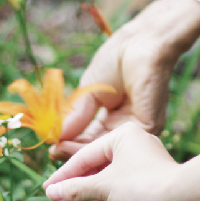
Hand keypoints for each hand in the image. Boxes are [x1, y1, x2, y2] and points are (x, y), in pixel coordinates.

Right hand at [43, 123, 199, 200]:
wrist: (183, 200)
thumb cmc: (143, 185)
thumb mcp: (104, 187)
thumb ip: (76, 188)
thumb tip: (52, 193)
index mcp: (122, 133)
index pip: (84, 154)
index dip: (64, 174)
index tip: (47, 189)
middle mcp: (134, 141)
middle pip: (97, 161)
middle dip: (78, 180)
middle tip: (57, 196)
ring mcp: (144, 158)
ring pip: (110, 172)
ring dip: (93, 187)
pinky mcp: (152, 175)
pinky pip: (122, 180)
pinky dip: (109, 190)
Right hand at [51, 0, 199, 158]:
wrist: (139, 45)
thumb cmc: (116, 60)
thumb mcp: (89, 90)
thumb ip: (76, 115)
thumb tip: (55, 136)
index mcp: (112, 113)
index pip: (90, 136)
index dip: (71, 143)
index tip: (52, 149)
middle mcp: (124, 123)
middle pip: (97, 146)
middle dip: (74, 152)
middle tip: (54, 155)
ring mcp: (135, 126)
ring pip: (106, 148)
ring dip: (81, 152)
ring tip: (61, 153)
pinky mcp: (147, 126)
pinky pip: (119, 143)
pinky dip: (96, 148)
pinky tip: (77, 148)